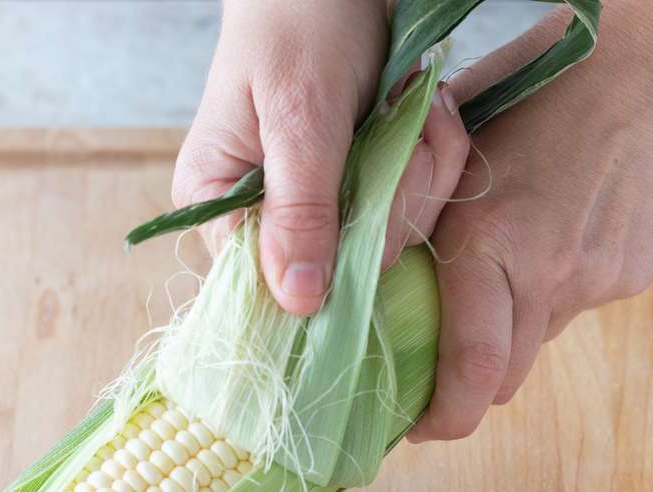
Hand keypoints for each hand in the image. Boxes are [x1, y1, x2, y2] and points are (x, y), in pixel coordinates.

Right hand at [173, 0, 469, 315]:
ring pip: (390, 238)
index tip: (370, 185)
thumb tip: (297, 302)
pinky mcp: (364, 187)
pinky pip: (414, 205)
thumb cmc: (299, 21)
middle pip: (345, 267)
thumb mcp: (299, 114)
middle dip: (393, 195)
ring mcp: (321, 205)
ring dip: (421, 167)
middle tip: (401, 122)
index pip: (273, 285)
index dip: (335, 259)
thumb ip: (301, 209)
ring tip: (410, 105)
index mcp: (219, 204)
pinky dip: (433, 154)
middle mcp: (265, 218)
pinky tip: (421, 109)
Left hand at [409, 2, 652, 440]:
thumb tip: (366, 277)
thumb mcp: (451, 141)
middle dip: (468, 392)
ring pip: (537, 343)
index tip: (413, 426)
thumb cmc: (533, 86)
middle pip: (504, 380)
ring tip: (500, 277)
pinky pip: (574, 307)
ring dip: (508, 334)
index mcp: (490, 239)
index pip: (471, 370)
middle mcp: (548, 271)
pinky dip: (551, 294)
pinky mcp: (631, 274)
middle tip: (438, 382)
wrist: (649, 61)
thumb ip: (411, 212)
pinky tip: (552, 237)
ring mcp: (597, 278)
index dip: (440, 416)